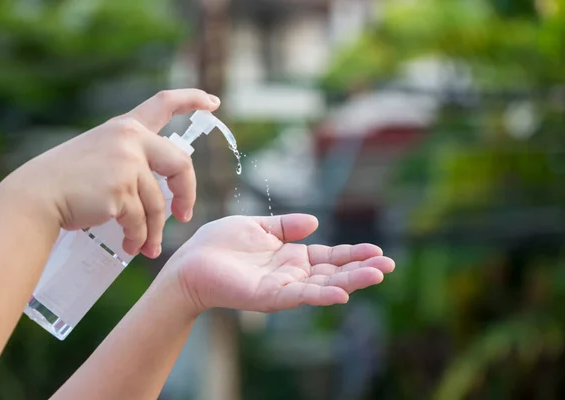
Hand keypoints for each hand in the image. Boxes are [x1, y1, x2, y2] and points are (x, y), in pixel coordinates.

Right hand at [7, 89, 219, 257]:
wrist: (37, 197)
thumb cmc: (67, 180)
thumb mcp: (102, 155)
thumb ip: (132, 162)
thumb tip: (163, 199)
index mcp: (126, 127)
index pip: (164, 103)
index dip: (192, 99)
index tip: (214, 102)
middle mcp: (130, 139)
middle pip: (181, 164)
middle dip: (186, 194)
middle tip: (184, 215)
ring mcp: (127, 165)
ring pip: (157, 204)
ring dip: (154, 231)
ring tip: (147, 247)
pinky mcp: (121, 192)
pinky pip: (141, 221)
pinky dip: (139, 238)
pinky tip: (133, 247)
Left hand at [162, 214, 394, 313]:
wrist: (189, 262)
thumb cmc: (219, 244)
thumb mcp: (258, 226)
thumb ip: (286, 226)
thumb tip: (315, 222)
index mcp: (290, 257)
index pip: (328, 257)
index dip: (352, 254)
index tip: (377, 250)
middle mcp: (290, 274)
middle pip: (332, 272)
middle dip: (360, 269)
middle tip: (388, 265)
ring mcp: (280, 287)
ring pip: (321, 285)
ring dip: (350, 281)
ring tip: (377, 274)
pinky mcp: (266, 296)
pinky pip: (297, 296)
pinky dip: (320, 294)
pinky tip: (342, 292)